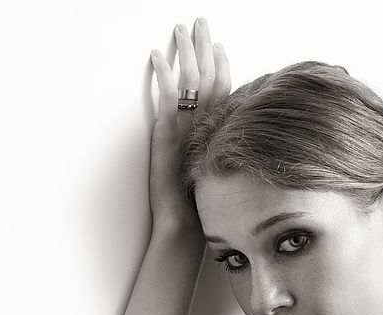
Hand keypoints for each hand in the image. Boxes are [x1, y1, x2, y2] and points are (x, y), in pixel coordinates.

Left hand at [149, 18, 230, 229]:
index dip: (223, 65)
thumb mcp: (212, 174)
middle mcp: (208, 125)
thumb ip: (217, 153)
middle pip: (210, 76)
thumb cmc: (200, 208)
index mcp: (220, 132)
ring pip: (191, 79)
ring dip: (186, 51)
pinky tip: (156, 55)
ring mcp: (189, 127)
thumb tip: (220, 143)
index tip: (221, 45)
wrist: (185, 224)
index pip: (225, 90)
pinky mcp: (169, 133)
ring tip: (180, 28)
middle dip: (205, 46)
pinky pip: (167, 96)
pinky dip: (162, 73)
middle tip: (201, 22)